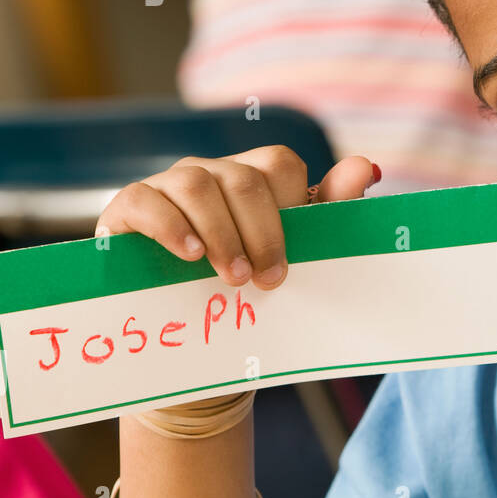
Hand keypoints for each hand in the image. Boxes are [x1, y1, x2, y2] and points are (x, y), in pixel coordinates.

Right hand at [97, 146, 377, 291]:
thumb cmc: (245, 285)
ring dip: (220, 232)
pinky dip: (170, 225)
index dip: (289, 208)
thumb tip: (367, 167)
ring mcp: (169, 185)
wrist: (186, 332)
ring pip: (197, 183)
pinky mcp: (129, 206)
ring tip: (231, 277)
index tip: (286, 264)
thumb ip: (329, 210)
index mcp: (253, 177)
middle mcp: (212, 173)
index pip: (279, 164)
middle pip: (243, 178)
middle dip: (259, 231)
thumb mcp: (291, 254)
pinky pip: (146, 199)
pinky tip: (189, 255)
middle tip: (264, 281)